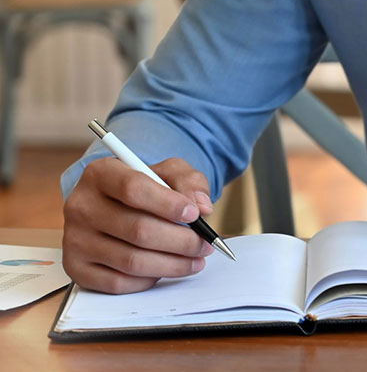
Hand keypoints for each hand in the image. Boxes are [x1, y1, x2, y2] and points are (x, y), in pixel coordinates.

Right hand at [62, 157, 215, 293]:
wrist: (115, 206)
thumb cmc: (146, 188)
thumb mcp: (169, 172)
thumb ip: (189, 182)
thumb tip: (201, 207)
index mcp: (100, 174)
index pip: (134, 189)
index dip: (169, 204)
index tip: (194, 214)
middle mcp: (81, 205)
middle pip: (138, 230)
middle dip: (181, 241)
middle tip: (205, 244)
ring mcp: (74, 239)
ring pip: (131, 261)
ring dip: (172, 264)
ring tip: (196, 260)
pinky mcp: (76, 267)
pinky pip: (118, 282)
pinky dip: (149, 280)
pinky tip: (165, 269)